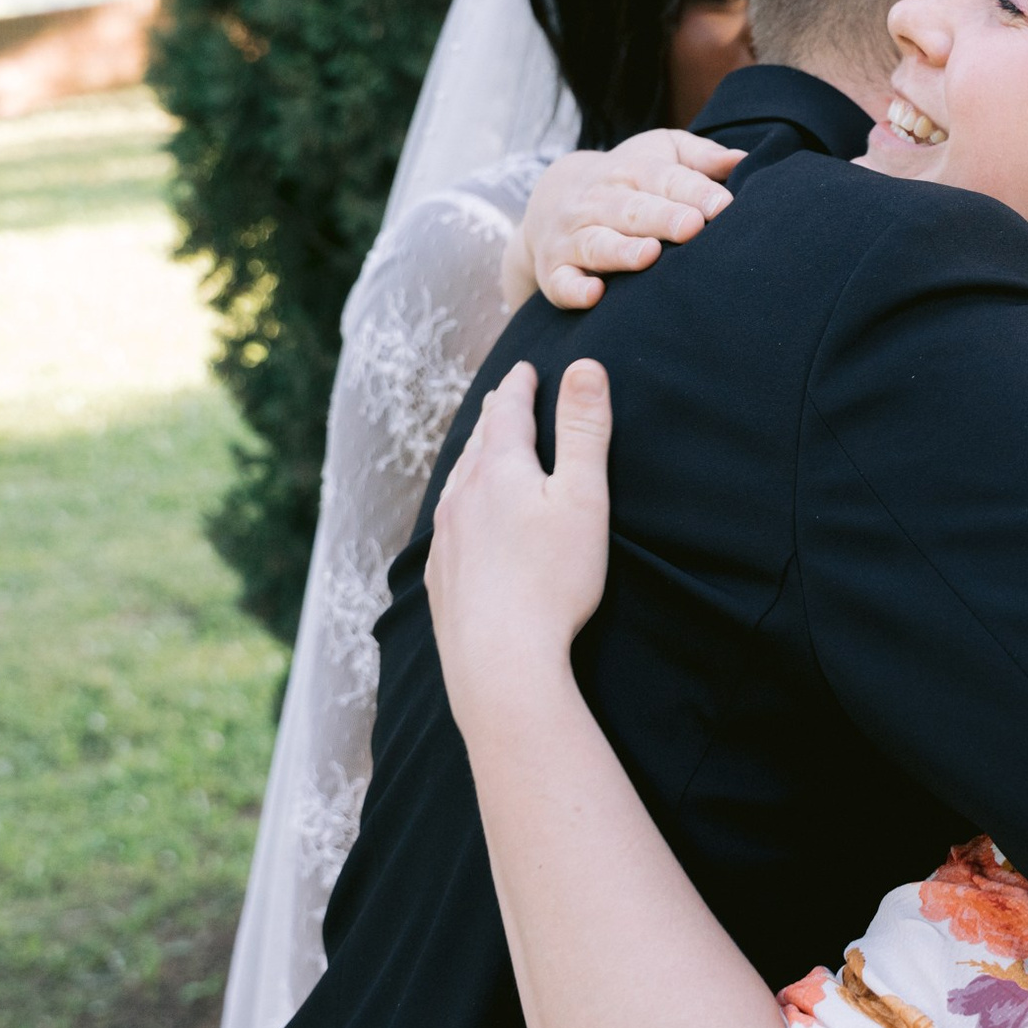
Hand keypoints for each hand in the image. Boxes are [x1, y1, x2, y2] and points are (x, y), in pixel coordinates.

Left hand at [426, 360, 614, 729]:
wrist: (499, 662)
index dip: (520, 387)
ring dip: (472, 459)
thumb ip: (585, 429)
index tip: (525, 369)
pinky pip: (447, 526)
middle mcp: (462, 497)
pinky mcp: (440, 578)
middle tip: (502, 399)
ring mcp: (445, 538)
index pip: (508, 412)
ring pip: (457, 482)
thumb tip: (586, 365)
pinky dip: (460, 506)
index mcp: (498, 470)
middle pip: (477, 443)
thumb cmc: (552, 580)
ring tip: (481, 451)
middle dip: (493, 416)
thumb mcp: (583, 497)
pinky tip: (462, 521)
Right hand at [502, 131, 746, 310]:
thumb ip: (700, 157)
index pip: (663, 178)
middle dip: (662, 218)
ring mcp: (573, 237)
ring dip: (622, 251)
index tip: (723, 205)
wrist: (553, 197)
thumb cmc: (628, 179)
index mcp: (630, 172)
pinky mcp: (554, 271)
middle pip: (631, 209)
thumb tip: (742, 160)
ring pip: (597, 243)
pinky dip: (575, 289)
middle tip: (692, 227)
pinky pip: (561, 282)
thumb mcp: (660, 153)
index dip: (693, 191)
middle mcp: (598, 202)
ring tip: (650, 255)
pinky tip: (595, 294)